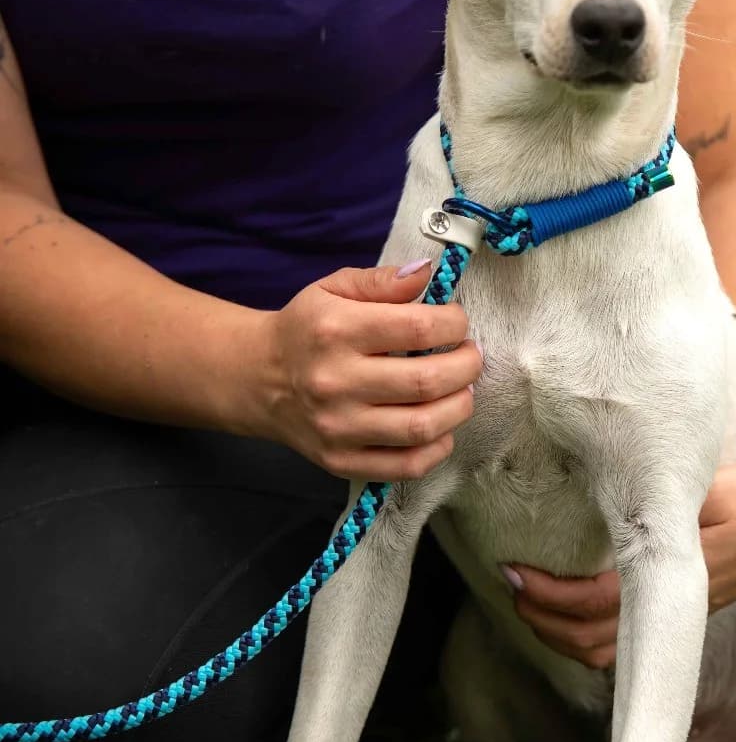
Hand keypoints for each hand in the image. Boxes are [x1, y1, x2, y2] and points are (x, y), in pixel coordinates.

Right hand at [247, 261, 481, 477]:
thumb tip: (428, 275)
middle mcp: (335, 382)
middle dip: (467, 366)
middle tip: (471, 356)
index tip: (458, 322)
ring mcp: (338, 428)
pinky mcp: (341, 461)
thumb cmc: (307, 329)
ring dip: (460, 407)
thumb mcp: (334, 289)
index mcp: (336, 331)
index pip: (418, 328)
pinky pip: (406, 466)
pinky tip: (442, 427)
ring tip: (462, 390)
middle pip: (426, 381)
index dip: (454, 324)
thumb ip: (383, 281)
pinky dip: (437, 449)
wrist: (258, 378)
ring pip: (422, 427)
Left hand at [504, 456, 735, 668]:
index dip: (552, 596)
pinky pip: (621, 647)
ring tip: (526, 600)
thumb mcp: (711, 484)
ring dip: (558, 636)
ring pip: (605, 653)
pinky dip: (582, 640)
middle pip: (594, 641)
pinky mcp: (675, 616)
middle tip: (510, 582)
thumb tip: (614, 483)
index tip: (515, 570)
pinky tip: (558, 614)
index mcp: (678, 574)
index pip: (601, 602)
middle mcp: (674, 606)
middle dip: (544, 620)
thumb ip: (666, 491)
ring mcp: (675, 617)